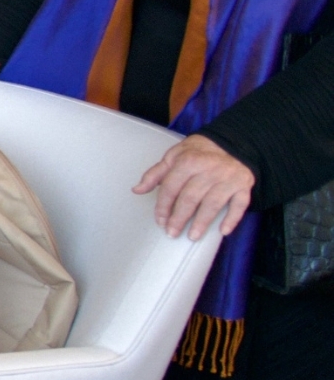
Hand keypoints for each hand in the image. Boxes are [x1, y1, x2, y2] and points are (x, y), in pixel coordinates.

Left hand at [134, 134, 253, 239]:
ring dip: (202, 223)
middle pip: (190, 198)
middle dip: (179, 218)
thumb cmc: (199, 151)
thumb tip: (136, 190)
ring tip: (192, 236)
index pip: (171, 188)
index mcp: (188, 161)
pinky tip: (223, 231)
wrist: (233, 143)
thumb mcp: (174, 156)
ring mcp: (228, 178)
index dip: (163, 206)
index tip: (160, 221)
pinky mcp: (243, 185)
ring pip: (213, 204)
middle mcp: (208, 170)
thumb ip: (155, 174)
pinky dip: (232, 219)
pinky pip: (239, 205)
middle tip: (172, 233)